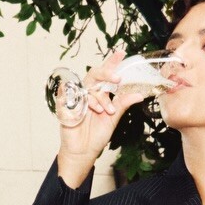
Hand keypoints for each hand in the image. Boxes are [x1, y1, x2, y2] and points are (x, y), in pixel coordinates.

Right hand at [55, 46, 146, 188]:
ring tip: (106, 111)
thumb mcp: (113, 118)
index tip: (121, 53)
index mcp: (100, 93)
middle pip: (95, 75)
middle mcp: (89, 93)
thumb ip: (123, 104)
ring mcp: (77, 98)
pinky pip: (71, 95)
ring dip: (99, 98)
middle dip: (107, 74)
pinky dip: (82, 101)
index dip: (112, 62)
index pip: (106, 74)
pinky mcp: (65, 105)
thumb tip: (139, 94)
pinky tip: (88, 109)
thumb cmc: (96, 135)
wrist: (83, 151)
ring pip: (87, 87)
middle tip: (117, 78)